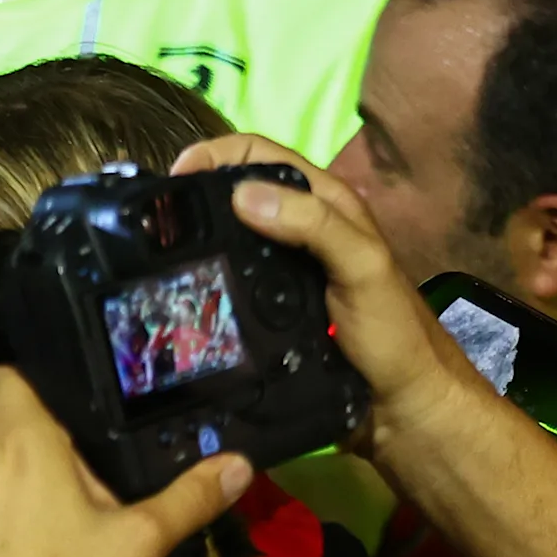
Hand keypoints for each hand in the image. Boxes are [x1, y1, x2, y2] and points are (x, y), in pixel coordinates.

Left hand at [0, 367, 247, 556]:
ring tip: (63, 528)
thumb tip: (240, 465)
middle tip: (88, 488)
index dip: (32, 386)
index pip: (3, 378)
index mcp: (20, 442)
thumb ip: (190, 498)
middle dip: (43, 449)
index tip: (68, 415)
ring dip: (20, 488)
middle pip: (7, 431)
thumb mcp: (143, 541)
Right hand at [172, 136, 487, 452]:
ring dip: (194, 237)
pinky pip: (227, 278)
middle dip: (194, 192)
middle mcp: (300, 227)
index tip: (174, 179)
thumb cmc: (393, 332)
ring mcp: (282, 268)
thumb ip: (315, 226)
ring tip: (157, 251)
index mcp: (326, 203)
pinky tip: (182, 290)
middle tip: (155, 216)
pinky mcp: (267, 305)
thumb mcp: (362, 268)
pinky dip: (202, 276)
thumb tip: (241, 196)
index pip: (261, 155)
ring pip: (227, 236)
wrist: (401, 402)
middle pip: (236, 190)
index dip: (215, 154)